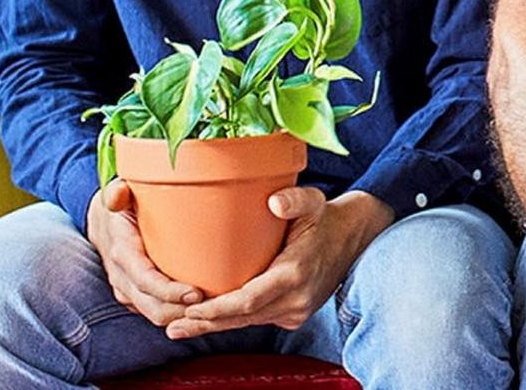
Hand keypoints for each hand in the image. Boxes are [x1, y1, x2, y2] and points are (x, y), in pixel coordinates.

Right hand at [86, 180, 203, 325]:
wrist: (104, 222)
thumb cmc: (123, 205)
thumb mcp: (119, 193)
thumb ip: (118, 192)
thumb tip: (119, 192)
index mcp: (122, 253)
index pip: (145, 280)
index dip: (169, 292)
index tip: (196, 293)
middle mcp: (123, 277)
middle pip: (153, 307)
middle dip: (183, 311)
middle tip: (216, 306)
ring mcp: (128, 290)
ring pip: (155, 314)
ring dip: (184, 317)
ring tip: (215, 310)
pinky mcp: (136, 296)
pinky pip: (156, 312)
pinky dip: (178, 314)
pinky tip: (204, 308)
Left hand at [165, 188, 393, 338]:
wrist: (354, 237)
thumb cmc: (325, 217)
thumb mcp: (314, 201)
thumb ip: (294, 199)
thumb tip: (274, 201)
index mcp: (295, 273)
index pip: (248, 300)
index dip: (217, 309)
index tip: (191, 308)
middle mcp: (296, 299)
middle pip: (242, 318)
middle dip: (206, 323)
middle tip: (171, 326)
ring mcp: (296, 310)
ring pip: (248, 321)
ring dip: (215, 324)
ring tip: (180, 326)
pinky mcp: (295, 314)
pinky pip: (258, 318)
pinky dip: (233, 319)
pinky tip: (208, 318)